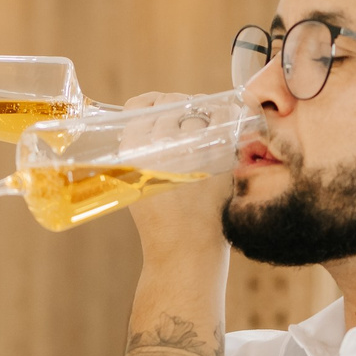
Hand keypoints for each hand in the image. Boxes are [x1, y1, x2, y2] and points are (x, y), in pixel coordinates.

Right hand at [119, 93, 229, 270]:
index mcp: (133, 155)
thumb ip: (141, 150)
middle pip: (170, 105)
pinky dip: (222, 119)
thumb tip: (158, 114)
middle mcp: (159, 150)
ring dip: (199, 114)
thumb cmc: (161, 219)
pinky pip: (222, 122)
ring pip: (195, 111)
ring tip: (201, 129)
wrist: (185, 251)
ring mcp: (190, 153)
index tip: (158, 108)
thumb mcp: (135, 184)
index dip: (151, 103)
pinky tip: (219, 128)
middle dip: (177, 106)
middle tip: (183, 118)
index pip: (140, 108)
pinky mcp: (217, 160)